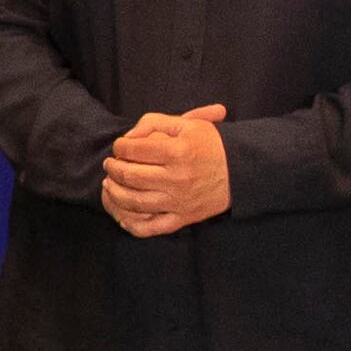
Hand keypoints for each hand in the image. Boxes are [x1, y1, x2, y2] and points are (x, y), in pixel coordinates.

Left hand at [98, 104, 229, 237]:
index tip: (119, 146)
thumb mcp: (187, 124)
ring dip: (115, 193)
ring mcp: (179, 202)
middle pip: (131, 176)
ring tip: (110, 183)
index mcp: (178, 152)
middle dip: (114, 168)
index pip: (135, 150)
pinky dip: (131, 223)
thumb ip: (154, 123)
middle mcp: (177, 179)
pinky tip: (122, 213)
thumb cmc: (210, 144)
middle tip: (110, 164)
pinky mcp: (182, 219)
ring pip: (135, 203)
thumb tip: (129, 137)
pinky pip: (150, 227)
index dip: (120, 147)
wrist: (240, 171)